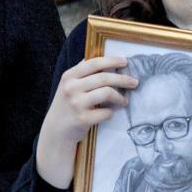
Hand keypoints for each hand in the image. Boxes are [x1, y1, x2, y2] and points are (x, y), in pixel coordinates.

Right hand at [37, 56, 136, 187]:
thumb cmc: (67, 105)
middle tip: (134, 82)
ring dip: (120, 97)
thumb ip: (83, 73)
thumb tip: (106, 60)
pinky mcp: (83, 119)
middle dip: (123, 79)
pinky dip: (111, 112)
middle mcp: (71, 88)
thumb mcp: (68, 85)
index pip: (94, 63)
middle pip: (104, 78)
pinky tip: (110, 113)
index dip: (112, 61)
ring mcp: (76, 103)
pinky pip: (106, 112)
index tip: (125, 62)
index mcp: (69, 76)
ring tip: (125, 101)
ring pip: (107, 93)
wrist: (56, 131)